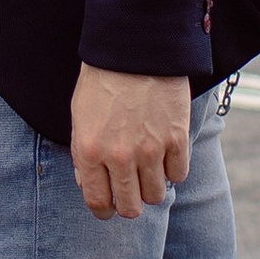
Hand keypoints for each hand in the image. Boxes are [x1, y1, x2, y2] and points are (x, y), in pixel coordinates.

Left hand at [69, 67, 191, 217]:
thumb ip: (83, 155)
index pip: (98, 203)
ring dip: (152, 187)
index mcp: (90, 152)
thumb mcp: (80, 118)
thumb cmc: (102, 81)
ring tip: (148, 170)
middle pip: (130, 208)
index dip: (104, 210)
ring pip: (156, 196)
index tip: (109, 205)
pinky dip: (172, 170)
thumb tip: (89, 185)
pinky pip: (179, 175)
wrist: (134, 48)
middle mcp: (120, 157)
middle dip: (129, 204)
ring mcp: (151, 149)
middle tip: (131, 191)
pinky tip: (165, 156)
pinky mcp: (177, 138)